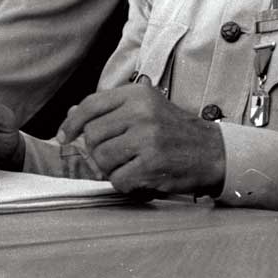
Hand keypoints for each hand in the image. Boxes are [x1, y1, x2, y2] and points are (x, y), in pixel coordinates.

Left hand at [58, 78, 224, 197]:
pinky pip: (118, 179)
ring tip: (130, 166)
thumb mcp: (145, 109)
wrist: (213, 152)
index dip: (72, 123)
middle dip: (96, 151)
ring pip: (101, 158)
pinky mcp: (152, 163)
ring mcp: (147, 138)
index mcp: (137, 94)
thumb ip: (110, 111)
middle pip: (92, 135)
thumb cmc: (174, 131)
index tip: (64, 136)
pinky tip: (140, 177)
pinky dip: (125, 183)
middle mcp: (141, 112)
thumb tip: (71, 113)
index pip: (90, 105)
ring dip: (110, 169)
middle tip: (114, 156)